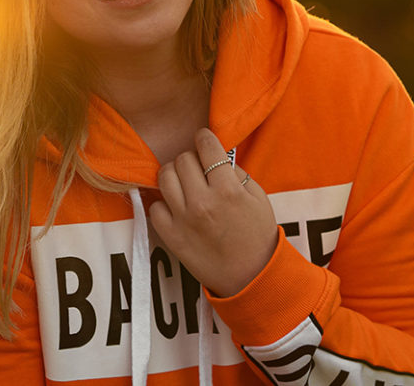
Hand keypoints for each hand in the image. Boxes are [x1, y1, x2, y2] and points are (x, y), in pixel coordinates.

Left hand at [148, 128, 277, 296]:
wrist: (250, 276)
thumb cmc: (257, 235)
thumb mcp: (258, 197)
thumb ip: (236, 172)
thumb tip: (215, 155)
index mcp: (228, 190)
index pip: (207, 146)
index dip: (205, 138)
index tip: (204, 140)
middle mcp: (202, 202)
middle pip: (183, 159)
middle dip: (191, 158)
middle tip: (199, 168)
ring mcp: (183, 220)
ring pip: (165, 177)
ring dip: (175, 175)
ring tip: (185, 183)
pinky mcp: (171, 236)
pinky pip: (156, 206)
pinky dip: (166, 203)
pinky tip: (178, 207)